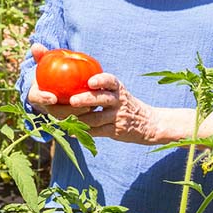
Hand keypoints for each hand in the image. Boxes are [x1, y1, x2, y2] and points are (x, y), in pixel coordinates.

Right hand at [27, 43, 95, 120]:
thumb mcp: (45, 62)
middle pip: (54, 112)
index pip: (37, 98)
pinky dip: (87, 115)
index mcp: (36, 95)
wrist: (56, 83)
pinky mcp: (70, 116)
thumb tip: (35, 45)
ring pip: (68, 118)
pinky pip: (78, 118)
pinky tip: (97, 108)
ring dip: (79, 114)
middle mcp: (46, 107)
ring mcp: (58, 113)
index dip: (43, 99)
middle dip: (65, 111)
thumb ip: (41, 55)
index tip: (53, 98)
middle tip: (77, 103)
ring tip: (90, 107)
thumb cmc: (50, 71)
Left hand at [67, 73, 212, 145]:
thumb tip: (71, 84)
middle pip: (102, 99)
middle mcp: (119, 101)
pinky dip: (84, 132)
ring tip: (64, 118)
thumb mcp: (118, 93)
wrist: (149, 123)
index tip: (91, 81)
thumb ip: (101, 88)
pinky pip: (98, 131)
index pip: (111, 81)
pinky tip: (72, 132)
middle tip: (72, 101)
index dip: (101, 80)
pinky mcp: (116, 131)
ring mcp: (118, 117)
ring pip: (97, 118)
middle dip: (86, 99)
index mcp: (118, 89)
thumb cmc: (125, 104)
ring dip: (79, 119)